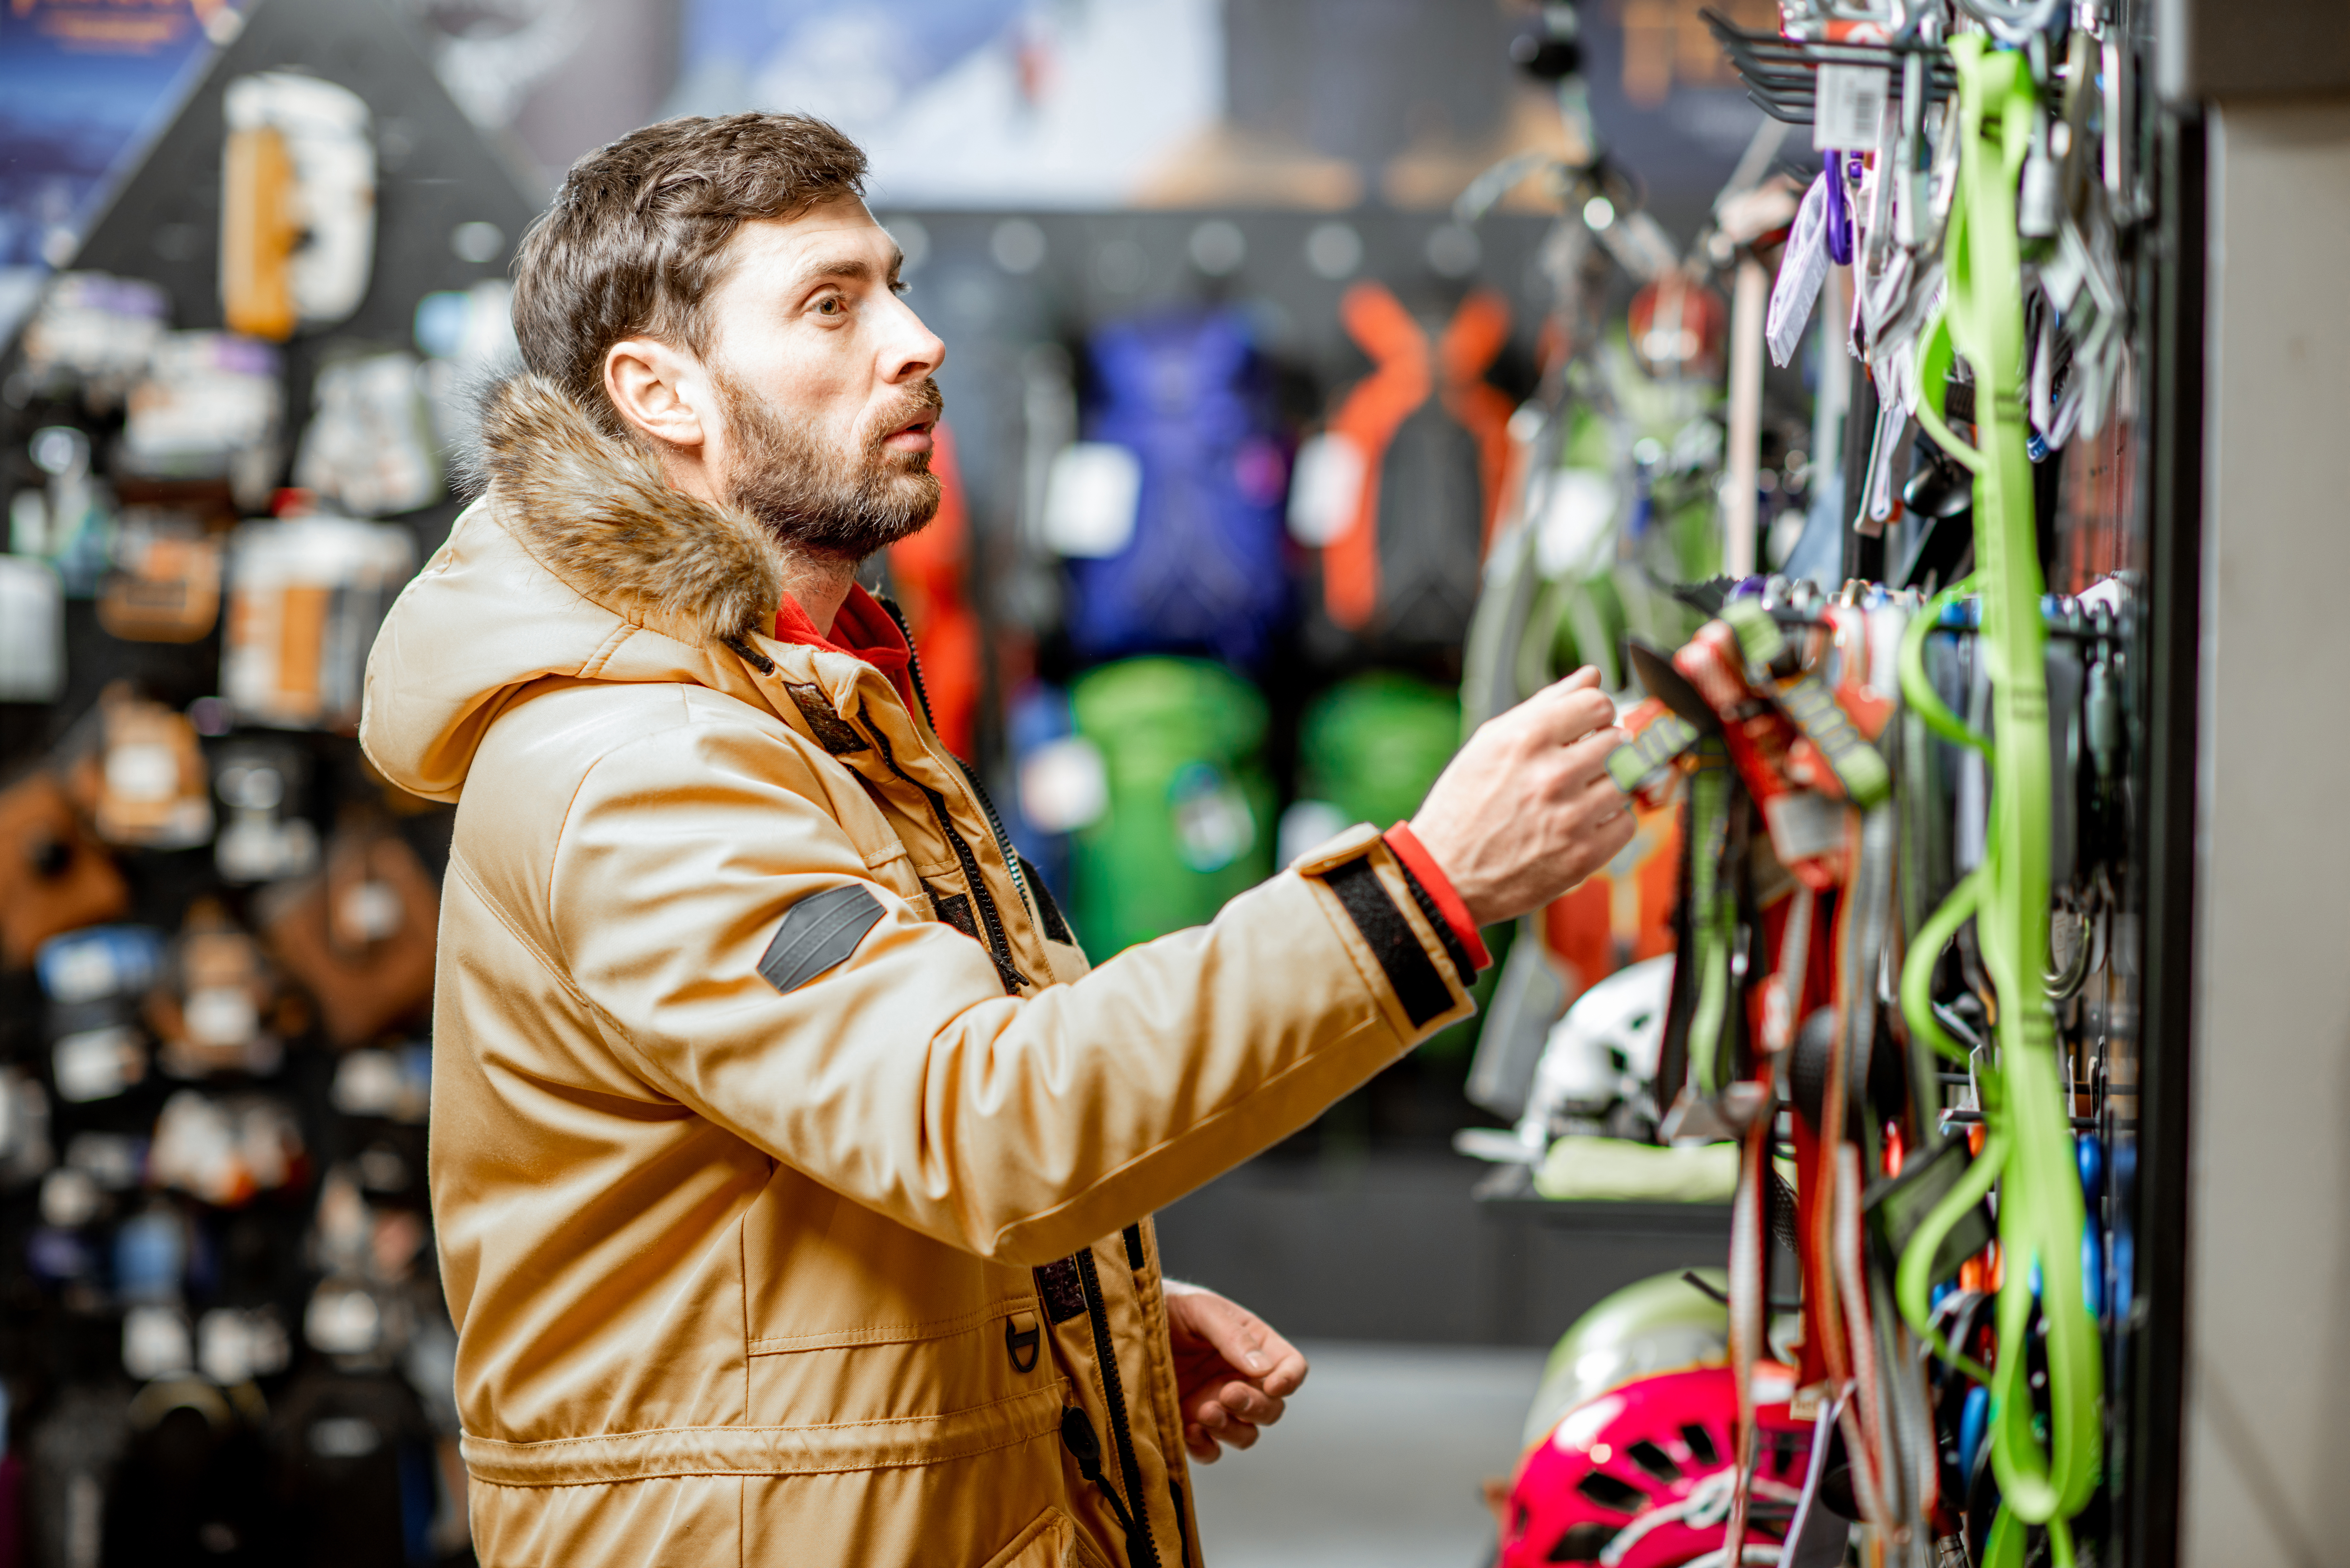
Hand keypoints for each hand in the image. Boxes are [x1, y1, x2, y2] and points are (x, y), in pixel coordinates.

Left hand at [1163, 1282, 1306, 1463]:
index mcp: (1255, 1346)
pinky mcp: (1190, 1424)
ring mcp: (1217, 1405)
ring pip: (1246, 1434)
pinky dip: (1206, 1448)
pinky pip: (1210, 1451)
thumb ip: (1233, 1336)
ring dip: (1232, 1429)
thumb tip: (1263, 1370)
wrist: (1125, 1323)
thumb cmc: (1168, 1306)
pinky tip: (1189, 1431)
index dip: (1289, 1379)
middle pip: (1271, 1408)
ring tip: (1205, 1411)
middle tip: (1227, 1393)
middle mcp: (1241, 1379)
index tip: (1273, 1385)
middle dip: (1255, 1406)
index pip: (1290, 1366)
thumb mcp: (1201, 1309)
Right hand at [1408, 667, 1635, 926]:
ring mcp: (1570, 818)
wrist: (1445, 875)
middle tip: (1579, 764)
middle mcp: (1551, 775)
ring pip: (1625, 781)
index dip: (1594, 713)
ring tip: (1577, 795)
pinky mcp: (1583, 856)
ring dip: (1607, 784)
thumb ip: (1545, 704)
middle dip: (1602, 748)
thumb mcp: (1490, 742)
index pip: (1597, 703)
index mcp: (1525, 739)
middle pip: (1617, 740)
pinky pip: (1626, 823)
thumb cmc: (1464, 805)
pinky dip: (1610, 821)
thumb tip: (1590, 676)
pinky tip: (1582, 822)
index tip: (1586, 726)